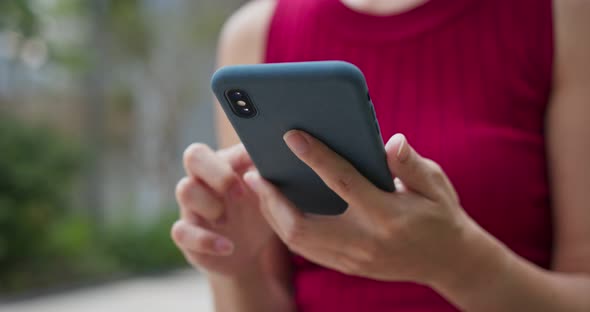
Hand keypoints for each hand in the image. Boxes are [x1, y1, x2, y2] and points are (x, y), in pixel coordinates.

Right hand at [172, 143, 281, 277]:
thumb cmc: (263, 210)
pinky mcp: (188, 236)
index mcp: (224, 163)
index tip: (257, 166)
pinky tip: (228, 246)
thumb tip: (283, 154)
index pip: (224, 141)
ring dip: (210, 203)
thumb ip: (272, 171)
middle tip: (241, 192)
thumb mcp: (271, 191)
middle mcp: (204, 179)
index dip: (234, 154)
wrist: (255, 251)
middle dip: (218, 171)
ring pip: (185, 189)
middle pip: (193, 156)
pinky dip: (205, 240)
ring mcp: (192, 206)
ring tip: (228, 220)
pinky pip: (180, 232)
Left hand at [243, 131, 475, 285]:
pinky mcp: (348, 266)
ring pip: (298, 241)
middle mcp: (365, 241)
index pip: (343, 182)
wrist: (449, 261)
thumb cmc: (440, 215)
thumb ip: (411, 164)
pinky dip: (285, 227)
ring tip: (259, 187)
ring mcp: (353, 259)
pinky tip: (277, 207)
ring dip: (273, 213)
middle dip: (272, 198)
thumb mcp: (435, 185)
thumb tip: (391, 142)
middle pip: (303, 224)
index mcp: (387, 215)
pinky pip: (306, 249)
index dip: (315, 157)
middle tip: (254, 172)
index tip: (291, 136)